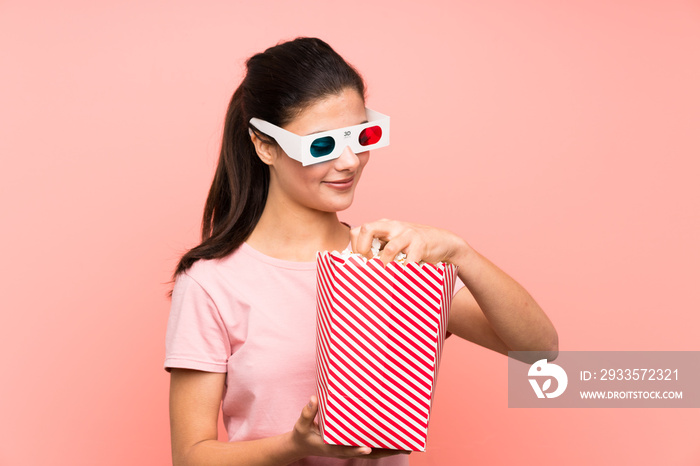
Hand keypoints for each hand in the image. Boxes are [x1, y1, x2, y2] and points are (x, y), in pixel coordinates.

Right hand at [290, 396, 409, 458]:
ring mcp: (349, 448)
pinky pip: (369, 446)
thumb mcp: (301, 425)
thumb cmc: (302, 435)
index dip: (357, 450)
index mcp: (332, 447)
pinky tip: (394, 440)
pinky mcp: (351, 445)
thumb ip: (308, 413)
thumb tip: (314, 399)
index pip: (347, 449)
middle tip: (404, 447)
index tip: (367, 448)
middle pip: (368, 453)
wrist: (301, 446)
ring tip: (407, 445)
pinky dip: (382, 445)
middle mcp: (344, 450)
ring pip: (372, 452)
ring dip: (389, 449)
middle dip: (385, 451)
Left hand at [350, 219, 468, 265]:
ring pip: (389, 249)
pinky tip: (403, 277)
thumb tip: (358, 267)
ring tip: (386, 275)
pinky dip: (404, 272)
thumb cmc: (413, 246)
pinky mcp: (420, 244)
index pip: (358, 230)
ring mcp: (407, 234)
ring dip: (384, 265)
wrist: (442, 241)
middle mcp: (393, 226)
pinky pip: (409, 261)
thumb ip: (378, 249)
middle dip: (363, 248)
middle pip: (368, 228)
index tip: (362, 261)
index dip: (356, 246)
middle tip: (368, 264)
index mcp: (383, 226)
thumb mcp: (393, 242)